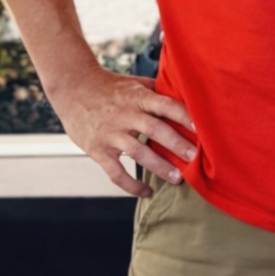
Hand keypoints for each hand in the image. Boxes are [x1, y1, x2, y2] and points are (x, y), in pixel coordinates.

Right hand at [48, 62, 196, 196]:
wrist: (73, 88)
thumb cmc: (110, 86)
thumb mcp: (135, 83)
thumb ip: (158, 91)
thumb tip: (187, 96)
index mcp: (138, 97)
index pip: (165, 105)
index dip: (183, 116)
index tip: (201, 128)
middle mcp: (125, 115)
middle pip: (155, 130)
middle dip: (176, 144)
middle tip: (195, 158)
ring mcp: (111, 133)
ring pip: (138, 152)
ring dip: (159, 167)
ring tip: (177, 178)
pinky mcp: (98, 150)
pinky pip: (116, 172)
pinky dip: (131, 185)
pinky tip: (147, 192)